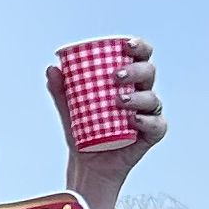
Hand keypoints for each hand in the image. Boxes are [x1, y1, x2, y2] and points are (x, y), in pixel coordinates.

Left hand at [52, 37, 166, 194]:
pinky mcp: (151, 134)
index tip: (125, 45)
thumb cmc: (83, 130)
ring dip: (138, 97)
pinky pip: (157, 125)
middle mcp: (142, 93)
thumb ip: (60, 89)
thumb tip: (51, 68)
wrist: (87, 163)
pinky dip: (146, 121)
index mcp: (128, 80)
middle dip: (135, 70)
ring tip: (118, 101)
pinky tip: (133, 120)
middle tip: (115, 76)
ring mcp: (148, 113)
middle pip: (148, 72)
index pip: (140, 56)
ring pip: (152, 98)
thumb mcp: (68, 108)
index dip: (139, 46)